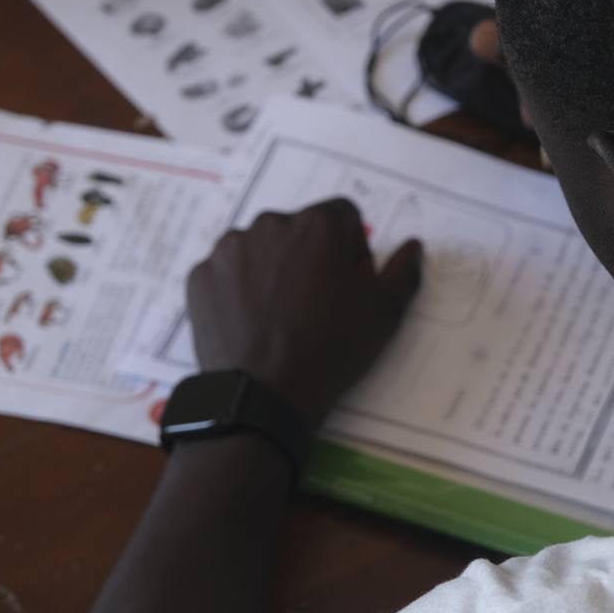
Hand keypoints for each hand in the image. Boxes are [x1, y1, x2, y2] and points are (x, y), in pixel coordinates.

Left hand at [187, 198, 422, 425]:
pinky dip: (238, 290)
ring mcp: (229, 249)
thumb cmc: (331, 349)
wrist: (263, 395)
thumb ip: (403, 270)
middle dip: (309, 257)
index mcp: (317, 224)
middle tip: (314, 305)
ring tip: (280, 316)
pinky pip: (227, 273)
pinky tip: (251, 323)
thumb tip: (413, 246)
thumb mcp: (384, 314)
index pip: (343, 217)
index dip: (351, 250)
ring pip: (260, 249)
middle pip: (298, 230)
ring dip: (272, 270)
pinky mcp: (200, 275)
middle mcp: (270, 223)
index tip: (348, 286)